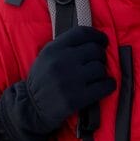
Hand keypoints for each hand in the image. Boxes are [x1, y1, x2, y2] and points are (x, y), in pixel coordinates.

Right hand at [0, 26, 115, 140]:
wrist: (31, 107)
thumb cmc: (41, 80)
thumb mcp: (46, 57)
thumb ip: (64, 46)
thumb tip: (93, 40)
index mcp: (54, 49)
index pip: (82, 33)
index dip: (97, 35)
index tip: (103, 41)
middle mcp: (62, 61)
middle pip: (95, 50)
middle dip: (100, 56)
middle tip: (98, 63)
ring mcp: (71, 80)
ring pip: (100, 68)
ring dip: (102, 72)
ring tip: (97, 77)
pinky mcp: (77, 98)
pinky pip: (104, 86)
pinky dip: (109, 85)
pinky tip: (105, 86)